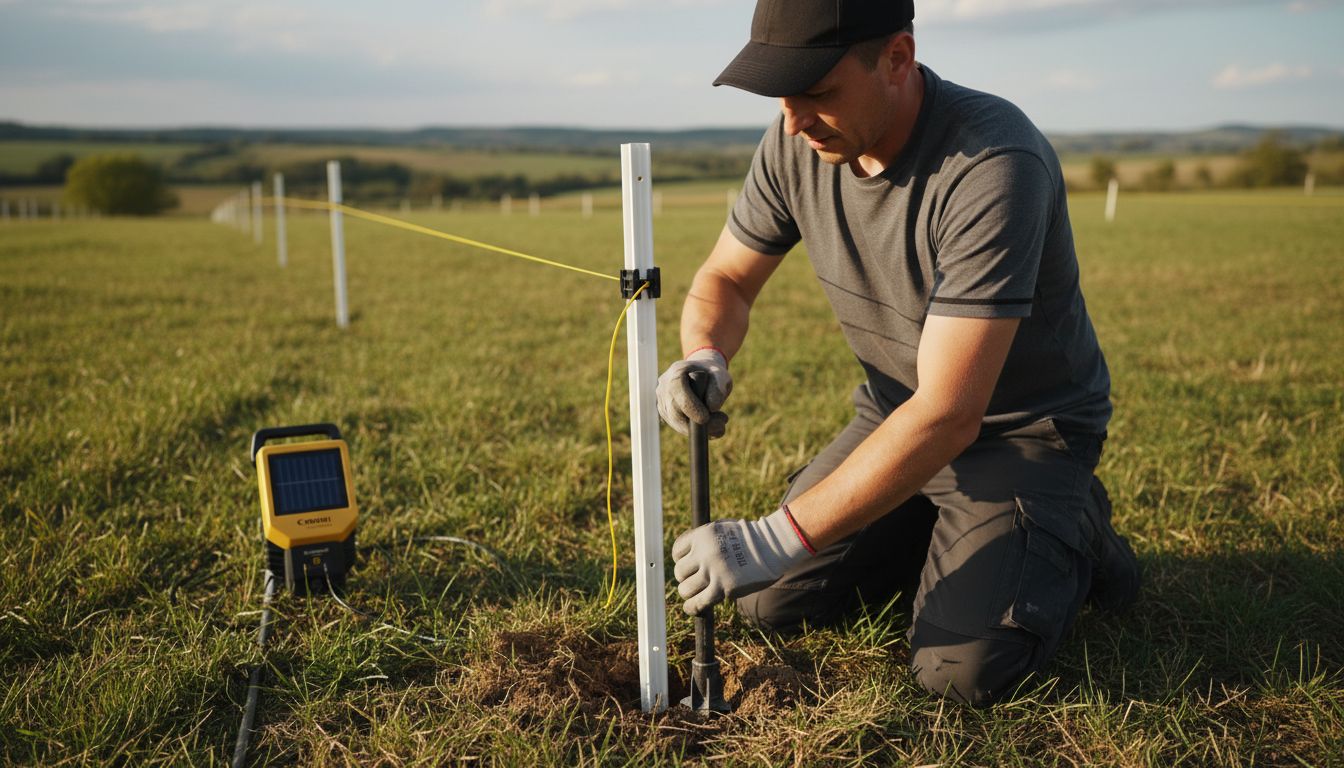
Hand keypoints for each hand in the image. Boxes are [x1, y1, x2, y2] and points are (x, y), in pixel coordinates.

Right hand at [656, 347, 731, 437]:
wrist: (702, 374)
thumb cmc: (712, 374)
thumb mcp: (720, 375)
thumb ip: (718, 388)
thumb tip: (712, 407)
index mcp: (677, 372)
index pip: (679, 392)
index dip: (691, 407)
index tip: (706, 418)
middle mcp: (664, 387)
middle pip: (675, 413)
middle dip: (697, 424)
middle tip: (722, 423)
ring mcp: (662, 401)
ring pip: (676, 423)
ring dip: (698, 429)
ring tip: (720, 425)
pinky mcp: (665, 413)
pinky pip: (678, 426)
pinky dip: (694, 430)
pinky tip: (710, 425)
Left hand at [672, 508, 811, 614]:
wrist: (772, 547)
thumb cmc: (749, 538)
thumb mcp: (724, 528)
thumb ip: (705, 539)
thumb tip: (688, 554)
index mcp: (703, 535)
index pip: (677, 551)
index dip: (681, 560)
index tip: (688, 566)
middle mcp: (704, 552)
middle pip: (680, 571)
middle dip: (685, 577)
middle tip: (696, 580)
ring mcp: (713, 571)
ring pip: (685, 589)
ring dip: (689, 593)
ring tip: (696, 594)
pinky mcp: (722, 588)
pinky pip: (697, 602)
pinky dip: (692, 608)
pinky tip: (692, 608)